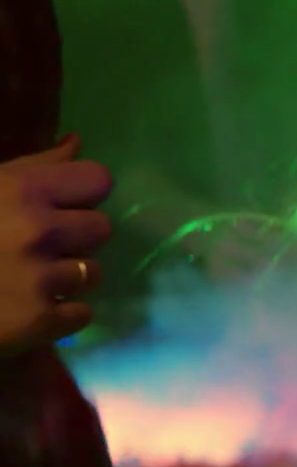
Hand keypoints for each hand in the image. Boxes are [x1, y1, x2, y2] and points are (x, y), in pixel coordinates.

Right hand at [0, 137, 112, 354]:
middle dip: (75, 238)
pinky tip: (28, 309)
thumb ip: (33, 167)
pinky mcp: (36, 323)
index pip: (99, 181)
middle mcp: (39, 231)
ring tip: (28, 281)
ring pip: (92, 273)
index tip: (63, 207)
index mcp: (24, 191)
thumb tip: (76, 144)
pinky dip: (59, 316)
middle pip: (101, 228)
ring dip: (66, 278)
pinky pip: (80, 314)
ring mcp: (39, 279)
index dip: (83, 194)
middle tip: (39, 248)